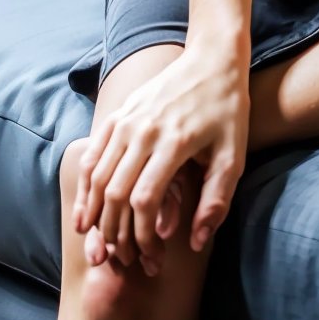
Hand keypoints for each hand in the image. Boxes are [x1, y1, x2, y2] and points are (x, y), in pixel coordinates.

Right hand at [73, 37, 250, 273]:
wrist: (212, 60)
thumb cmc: (228, 112)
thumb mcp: (234, 156)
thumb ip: (216, 200)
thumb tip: (196, 241)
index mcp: (174, 143)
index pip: (145, 201)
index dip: (143, 237)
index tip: (152, 259)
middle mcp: (144, 131)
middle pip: (115, 193)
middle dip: (116, 234)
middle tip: (124, 260)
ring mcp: (127, 120)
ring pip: (97, 176)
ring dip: (95, 215)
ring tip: (98, 244)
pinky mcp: (118, 114)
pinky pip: (92, 155)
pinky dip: (84, 187)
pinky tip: (85, 212)